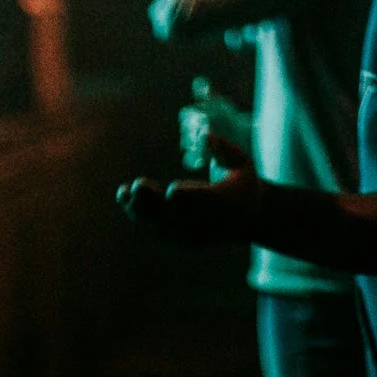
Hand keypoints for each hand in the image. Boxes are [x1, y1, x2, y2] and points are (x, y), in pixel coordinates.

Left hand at [116, 136, 260, 245]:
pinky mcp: (184, 242)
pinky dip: (141, 216)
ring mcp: (195, 235)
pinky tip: (127, 199)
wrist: (252, 218)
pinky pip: (158, 230)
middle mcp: (207, 223)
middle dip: (154, 201)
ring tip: (124, 192)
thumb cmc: (244, 182)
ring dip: (140, 209)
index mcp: (224, 203)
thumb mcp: (241, 161)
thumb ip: (222, 148)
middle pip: (175, 215)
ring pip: (161, 225)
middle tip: (137, 185)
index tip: (173, 190)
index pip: (203, 204)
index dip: (185, 197)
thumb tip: (202, 135)